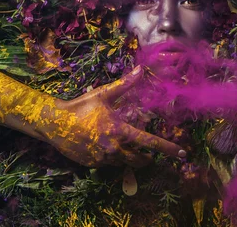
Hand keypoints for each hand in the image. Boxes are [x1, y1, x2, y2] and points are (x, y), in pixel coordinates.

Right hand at [42, 66, 185, 166]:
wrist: (54, 123)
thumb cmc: (81, 107)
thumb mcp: (103, 94)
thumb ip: (124, 85)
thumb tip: (140, 70)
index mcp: (119, 131)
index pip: (149, 142)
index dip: (167, 148)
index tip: (183, 153)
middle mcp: (113, 148)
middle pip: (138, 159)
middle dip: (146, 158)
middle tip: (149, 155)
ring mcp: (102, 159)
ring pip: (123, 162)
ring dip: (128, 156)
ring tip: (123, 147)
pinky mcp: (92, 165)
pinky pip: (108, 164)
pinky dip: (111, 158)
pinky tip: (103, 147)